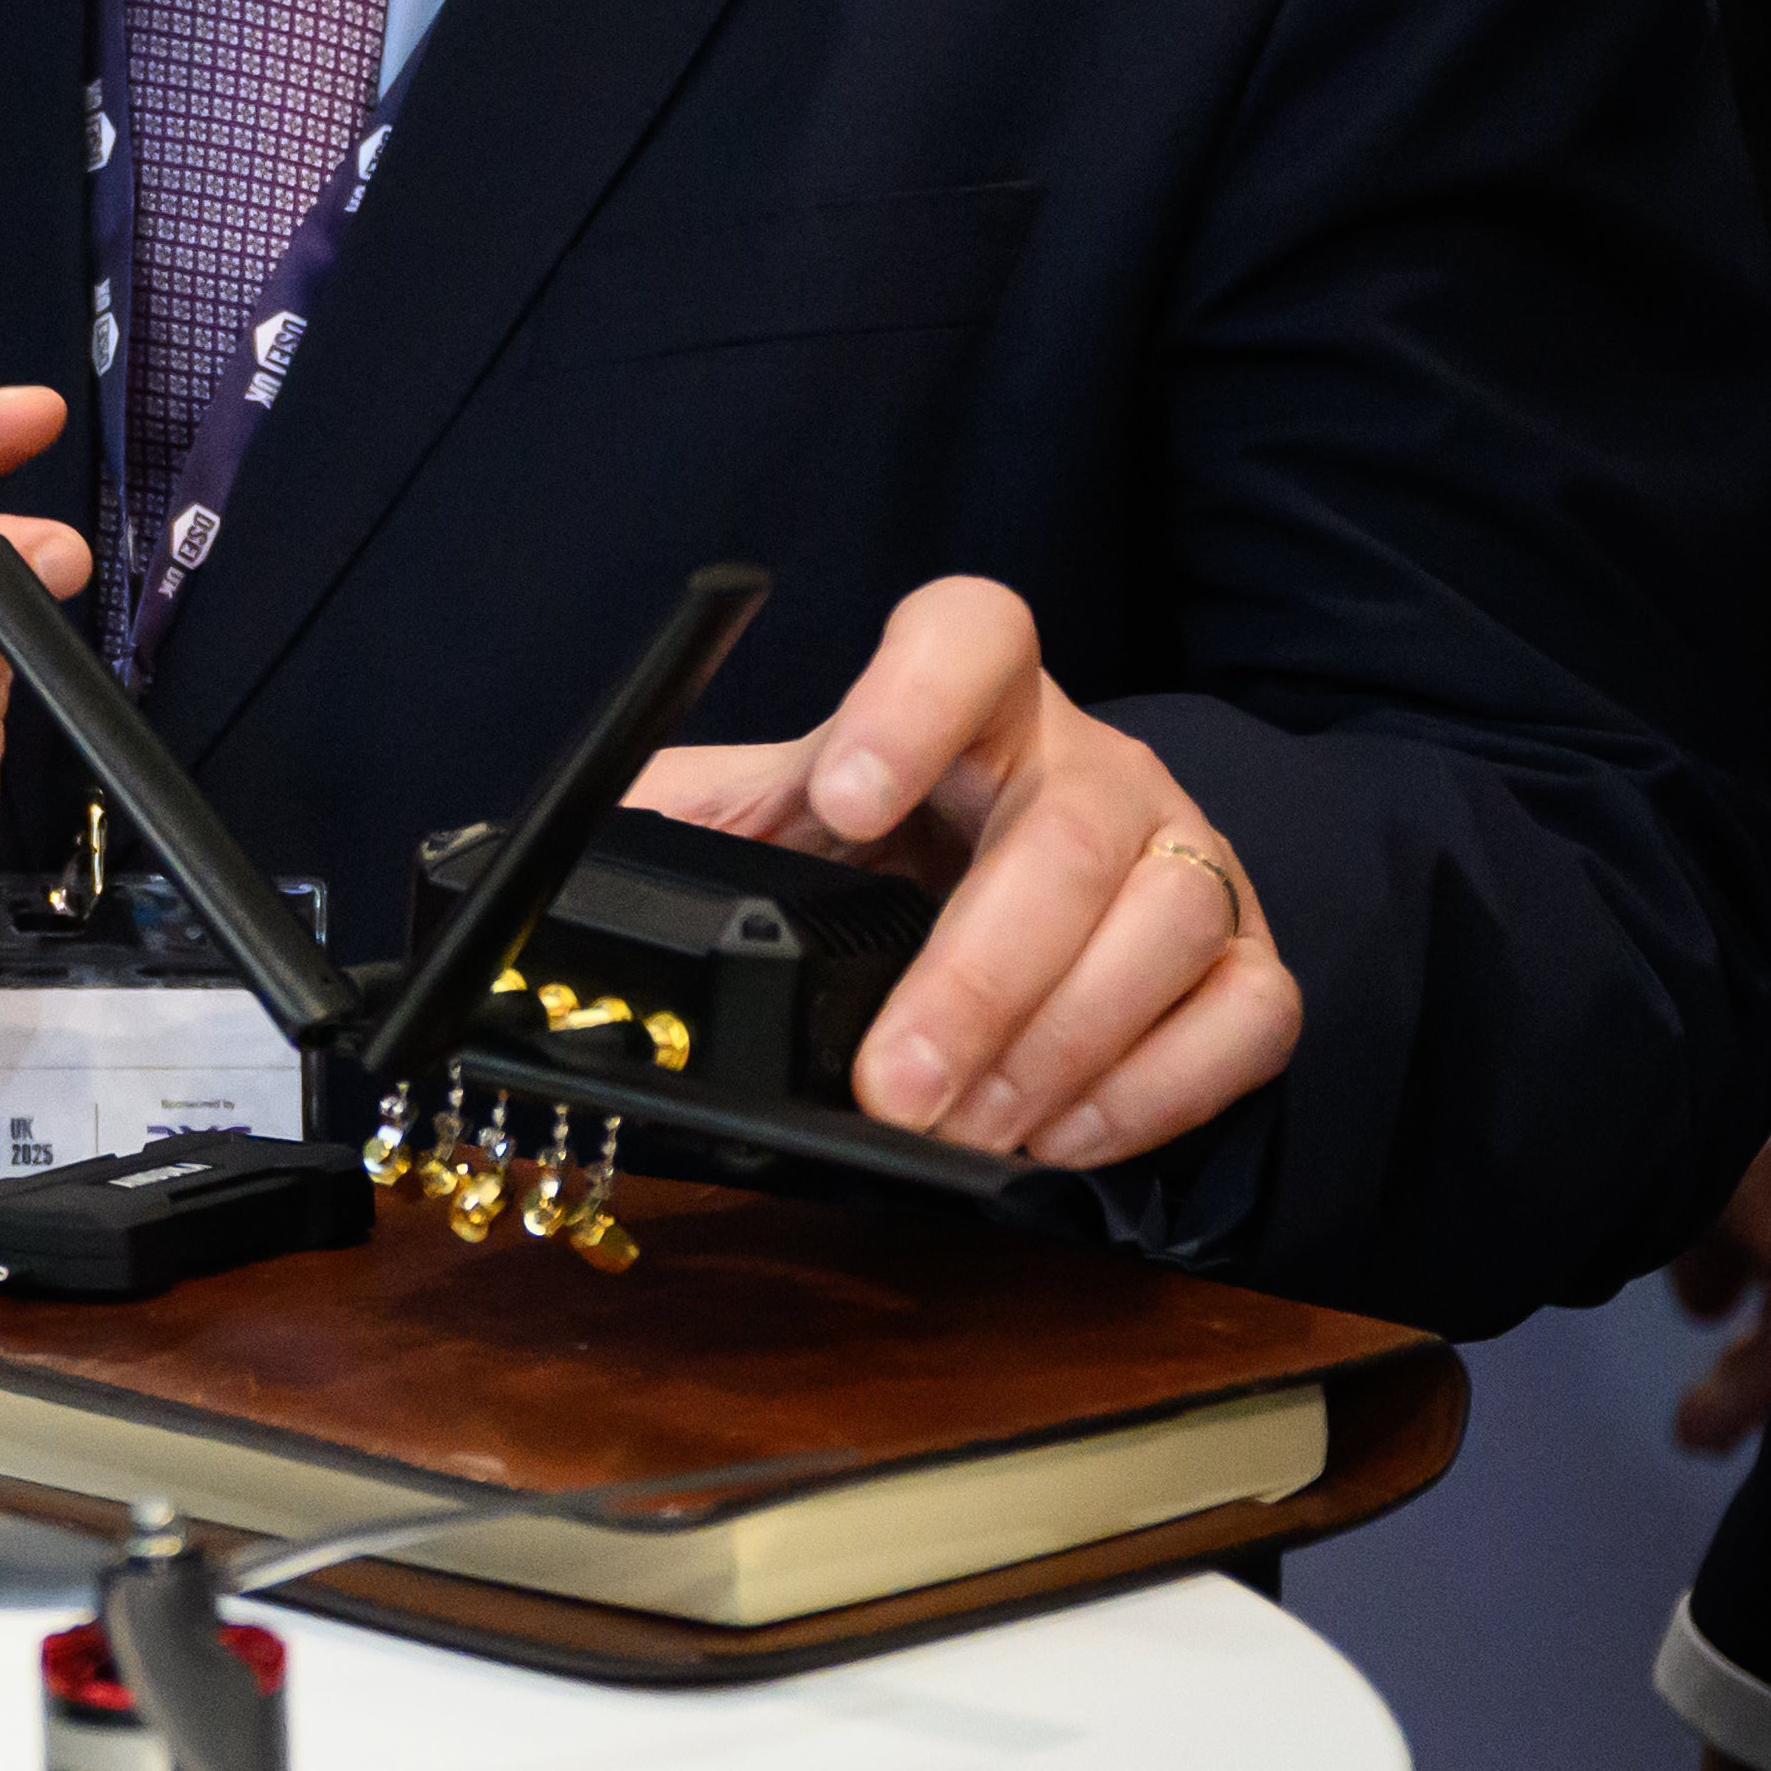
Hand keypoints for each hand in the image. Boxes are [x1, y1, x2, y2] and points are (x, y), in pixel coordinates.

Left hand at [629, 573, 1297, 1169]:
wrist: (1022, 919)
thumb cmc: (877, 861)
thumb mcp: (763, 824)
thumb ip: (675, 824)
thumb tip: (523, 861)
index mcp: (973, 701)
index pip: (971, 632)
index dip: (913, 699)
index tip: (841, 797)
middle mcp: (1095, 763)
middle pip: (1065, 839)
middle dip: (976, 977)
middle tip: (897, 1085)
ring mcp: (1186, 856)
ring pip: (1164, 926)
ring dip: (1057, 1049)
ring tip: (961, 1130)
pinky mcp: (1247, 956)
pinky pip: (1246, 1016)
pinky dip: (1153, 1092)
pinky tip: (1057, 1138)